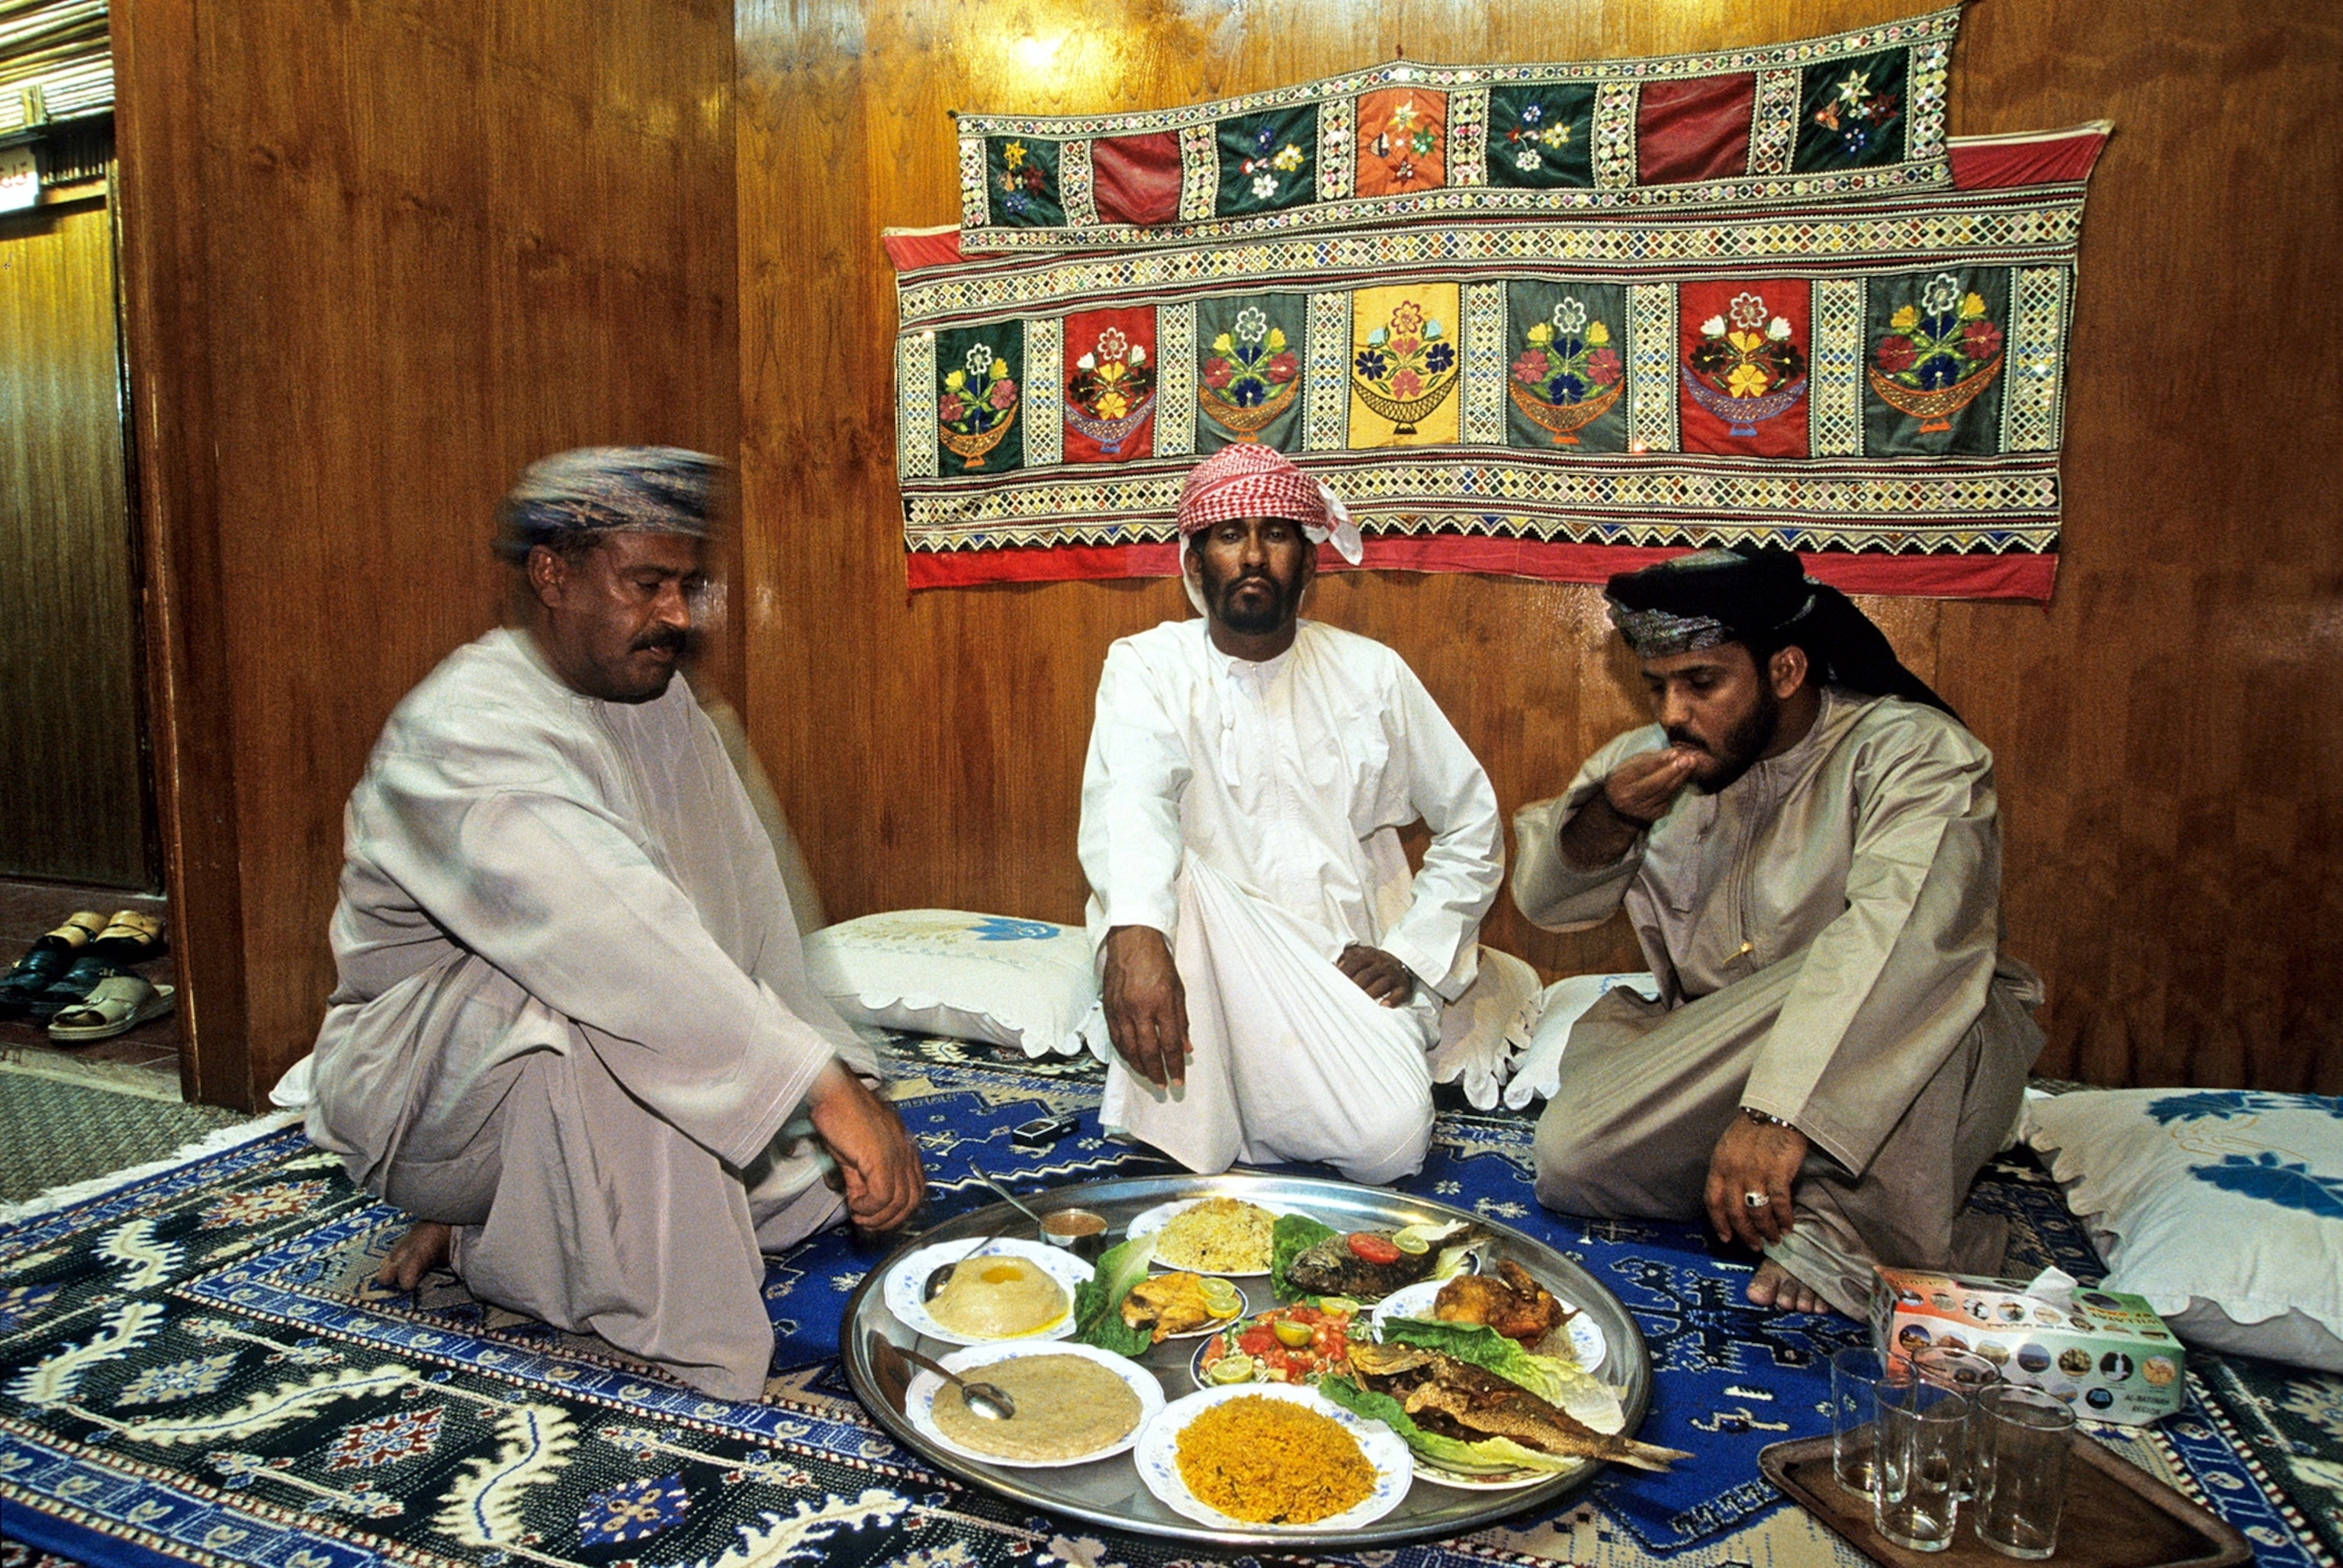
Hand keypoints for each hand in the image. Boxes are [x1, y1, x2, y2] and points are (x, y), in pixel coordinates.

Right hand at [807, 1060, 924, 1231]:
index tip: (878, 1217)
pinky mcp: (881, 1158)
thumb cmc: (842, 1112)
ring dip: (877, 1217)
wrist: (833, 1091)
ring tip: (858, 1214)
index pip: (916, 1189)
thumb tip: (862, 1203)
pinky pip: (884, 1196)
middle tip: (867, 1222)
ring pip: (899, 1203)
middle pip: (912, 1200)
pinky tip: (855, 1205)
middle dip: (889, 1220)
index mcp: (904, 1147)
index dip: (898, 1210)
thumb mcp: (856, 1152)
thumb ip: (863, 1178)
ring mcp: (896, 1155)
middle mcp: (905, 1151)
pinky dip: (869, 1208)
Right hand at [1101, 925, 1188, 1087]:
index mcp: (1161, 1003)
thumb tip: (1186, 1048)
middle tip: (1163, 1086)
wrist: (1131, 940)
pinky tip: (1132, 1061)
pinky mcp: (1108, 1007)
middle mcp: (1139, 1009)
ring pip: (1128, 1049)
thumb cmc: (1158, 962)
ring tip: (1149, 1077)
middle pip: (1148, 1051)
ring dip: (1139, 1067)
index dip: (1174, 1066)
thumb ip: (1182, 1021)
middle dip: (1156, 1073)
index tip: (1179, 1081)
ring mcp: (1121, 1009)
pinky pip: (1115, 1038)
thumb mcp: (1178, 989)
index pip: (1169, 1044)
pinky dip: (1124, 1054)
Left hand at [1336, 944, 1414, 1006]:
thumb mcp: (1362, 954)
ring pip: (1381, 985)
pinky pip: (1399, 993)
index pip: (1354, 963)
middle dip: (1354, 987)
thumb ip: (1347, 957)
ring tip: (1359, 1005)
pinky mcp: (1404, 986)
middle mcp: (1382, 964)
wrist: (1402, 960)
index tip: (1333, 984)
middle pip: (1366, 975)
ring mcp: (1393, 975)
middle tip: (1343, 998)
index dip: (1344, 974)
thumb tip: (1332, 965)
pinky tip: (1383, 1006)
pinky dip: (1392, 1000)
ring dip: (1370, 994)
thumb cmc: (1374, 962)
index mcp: (1369, 955)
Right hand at [1604, 746, 1698, 825]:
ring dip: (1680, 777)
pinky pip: (1668, 799)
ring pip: (1665, 792)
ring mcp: (1639, 809)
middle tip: (1689, 759)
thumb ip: (1652, 758)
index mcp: (1618, 782)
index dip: (1660, 761)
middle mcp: (1627, 799)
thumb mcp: (1632, 764)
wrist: (1617, 803)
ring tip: (1692, 764)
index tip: (1676, 753)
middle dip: (1674, 770)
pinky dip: (1677, 787)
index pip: (1641, 770)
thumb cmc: (1627, 776)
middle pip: (1655, 784)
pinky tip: (1684, 776)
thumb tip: (1675, 753)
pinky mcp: (1651, 816)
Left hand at [1704, 1113, 1808, 1249]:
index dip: (1719, 1222)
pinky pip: (1780, 1204)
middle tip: (1755, 1245)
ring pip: (1757, 1212)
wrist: (1776, 1110)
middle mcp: (1734, 1172)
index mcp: (1719, 1165)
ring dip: (1766, 1230)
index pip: (1713, 1201)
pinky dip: (1784, 1219)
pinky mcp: (1778, 1173)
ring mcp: (1756, 1173)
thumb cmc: (1754, 1128)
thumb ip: (1728, 1170)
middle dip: (1745, 1234)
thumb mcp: (1730, 1147)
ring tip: (1773, 1239)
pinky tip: (1788, 1226)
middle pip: (1736, 1212)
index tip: (1726, 1237)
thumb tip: (1732, 1196)